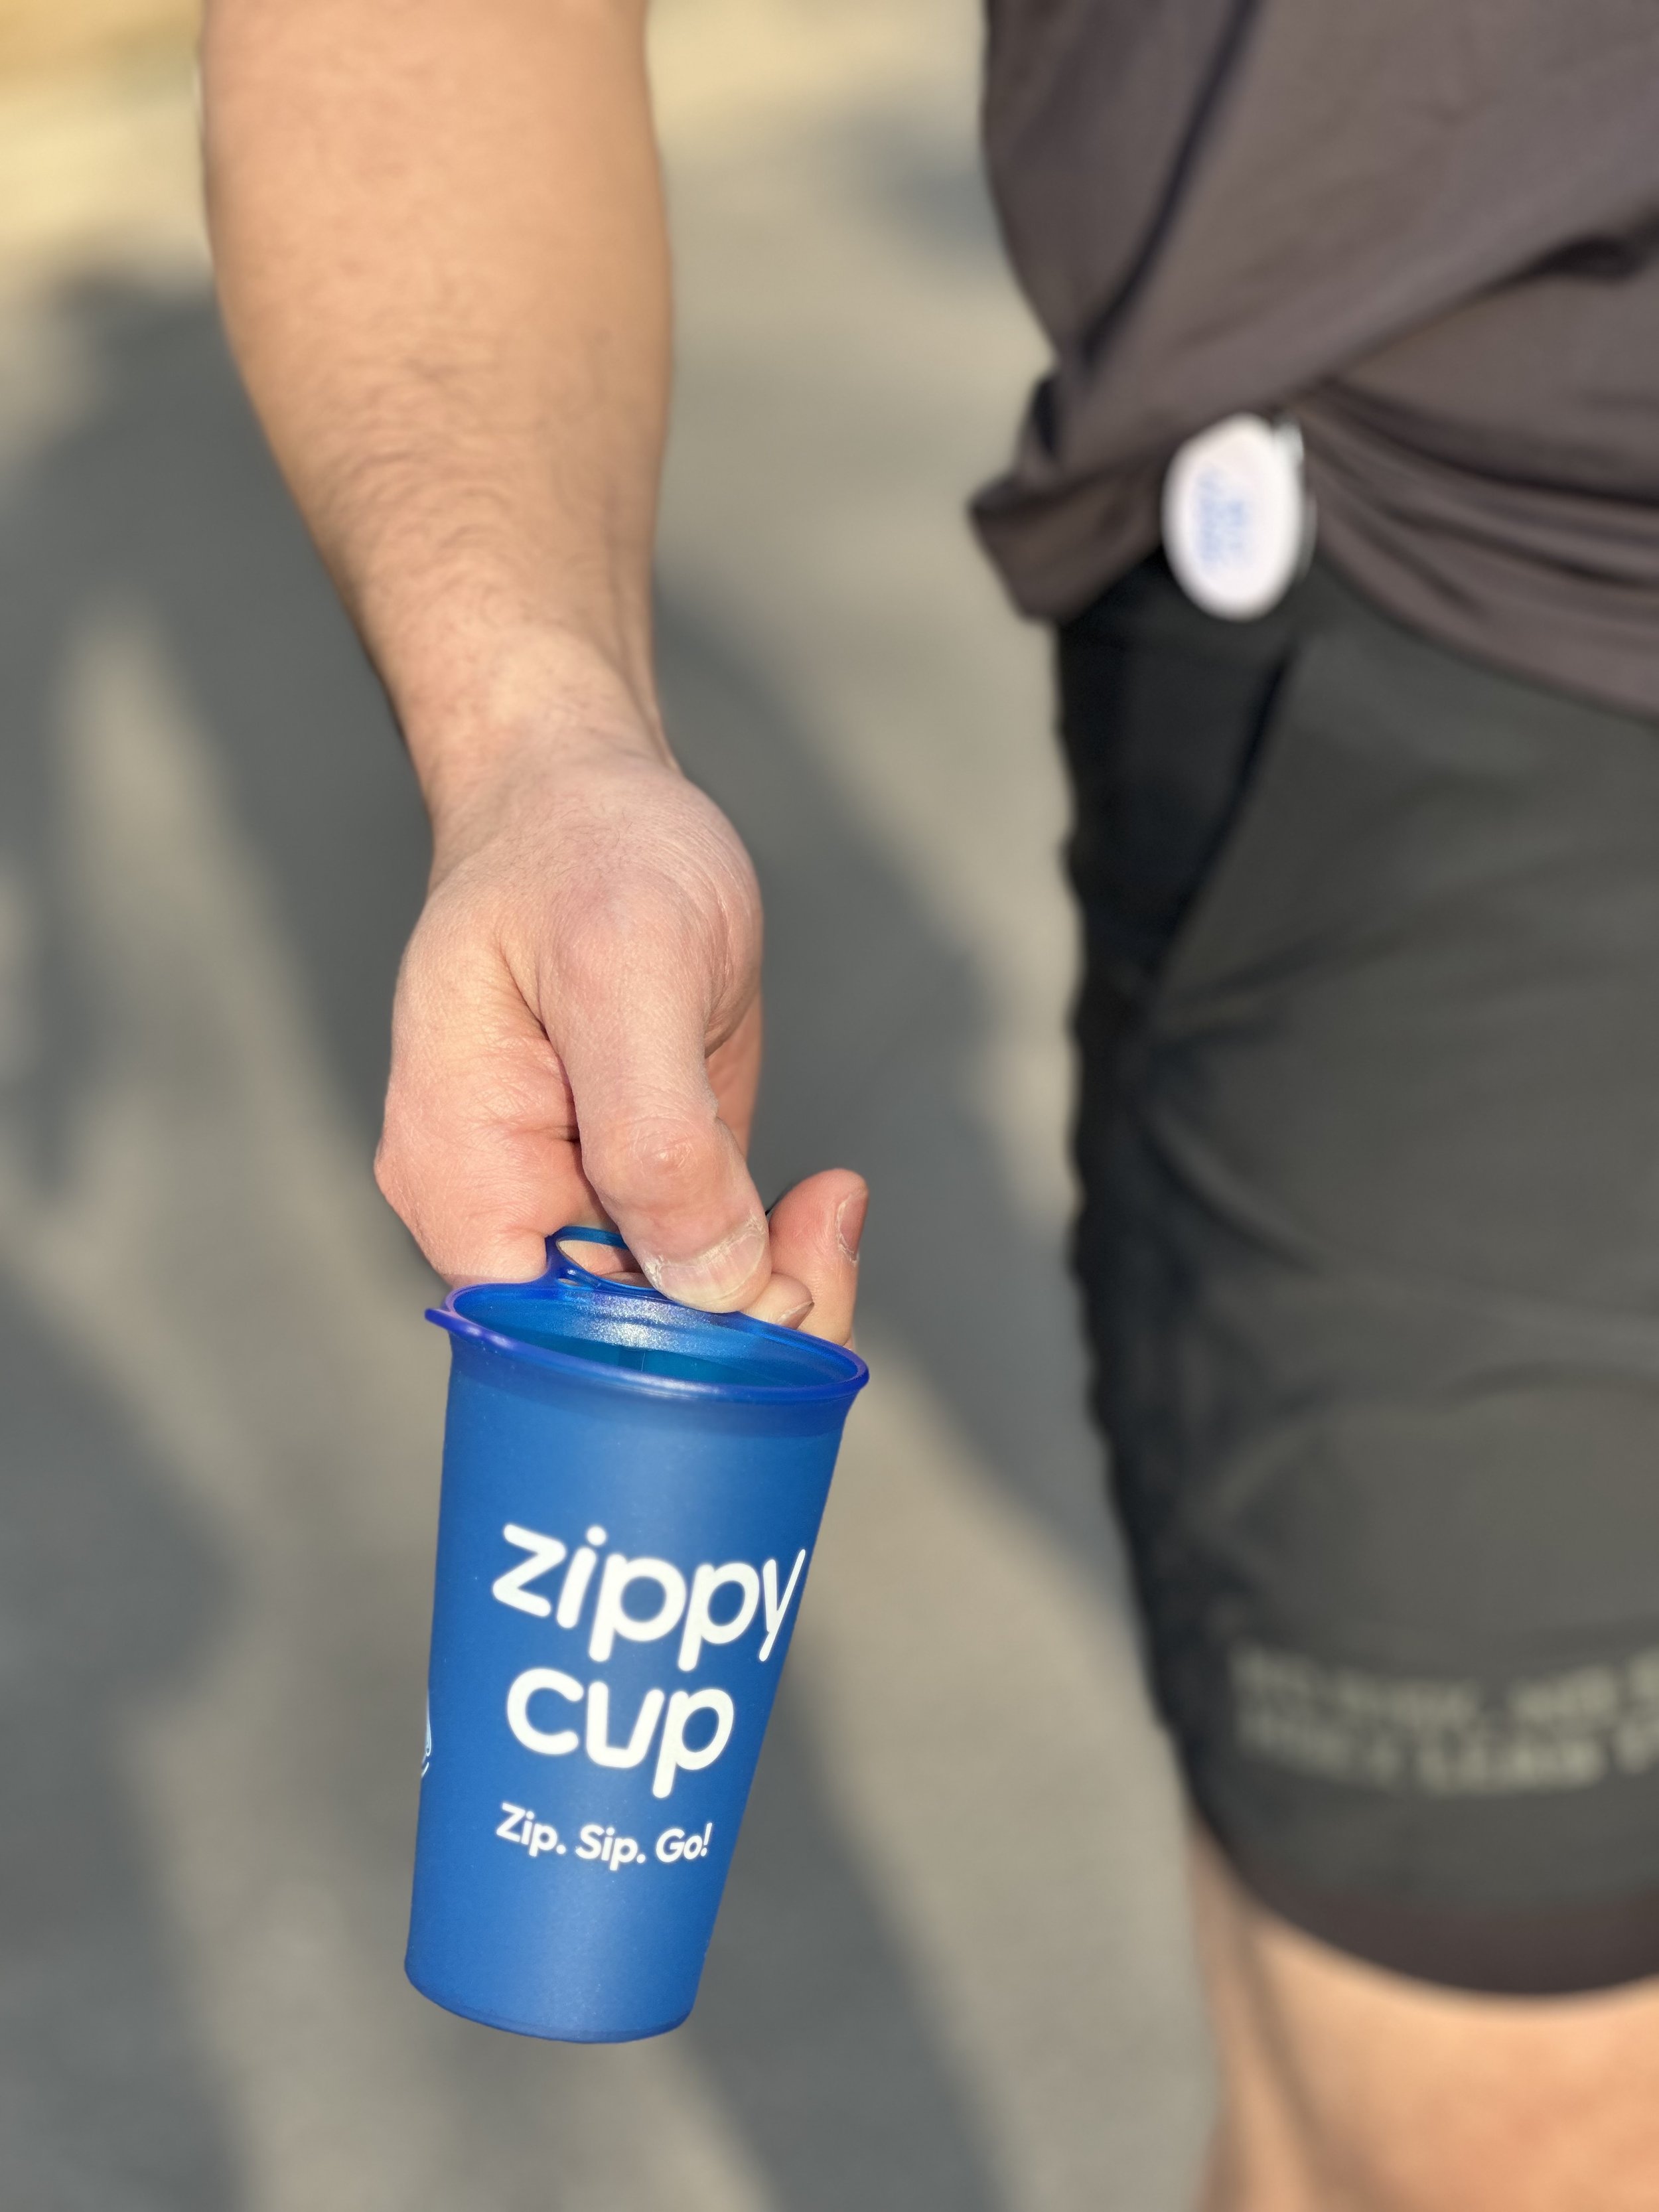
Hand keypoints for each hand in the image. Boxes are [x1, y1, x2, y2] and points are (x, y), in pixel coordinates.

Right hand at [375, 729, 864, 1343]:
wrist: (593, 792)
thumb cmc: (582, 855)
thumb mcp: (624, 971)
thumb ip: (654, 1135)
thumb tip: (707, 1279)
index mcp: (463, 1177)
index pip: (554, 1336)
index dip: (669, 1344)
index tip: (766, 1281)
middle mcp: (510, 1208)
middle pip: (622, 1344)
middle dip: (739, 1318)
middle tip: (822, 1233)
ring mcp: (580, 1199)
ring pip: (682, 1314)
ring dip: (775, 1287)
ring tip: (832, 1206)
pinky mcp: (647, 1183)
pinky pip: (711, 1266)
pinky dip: (778, 1254)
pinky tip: (827, 1200)